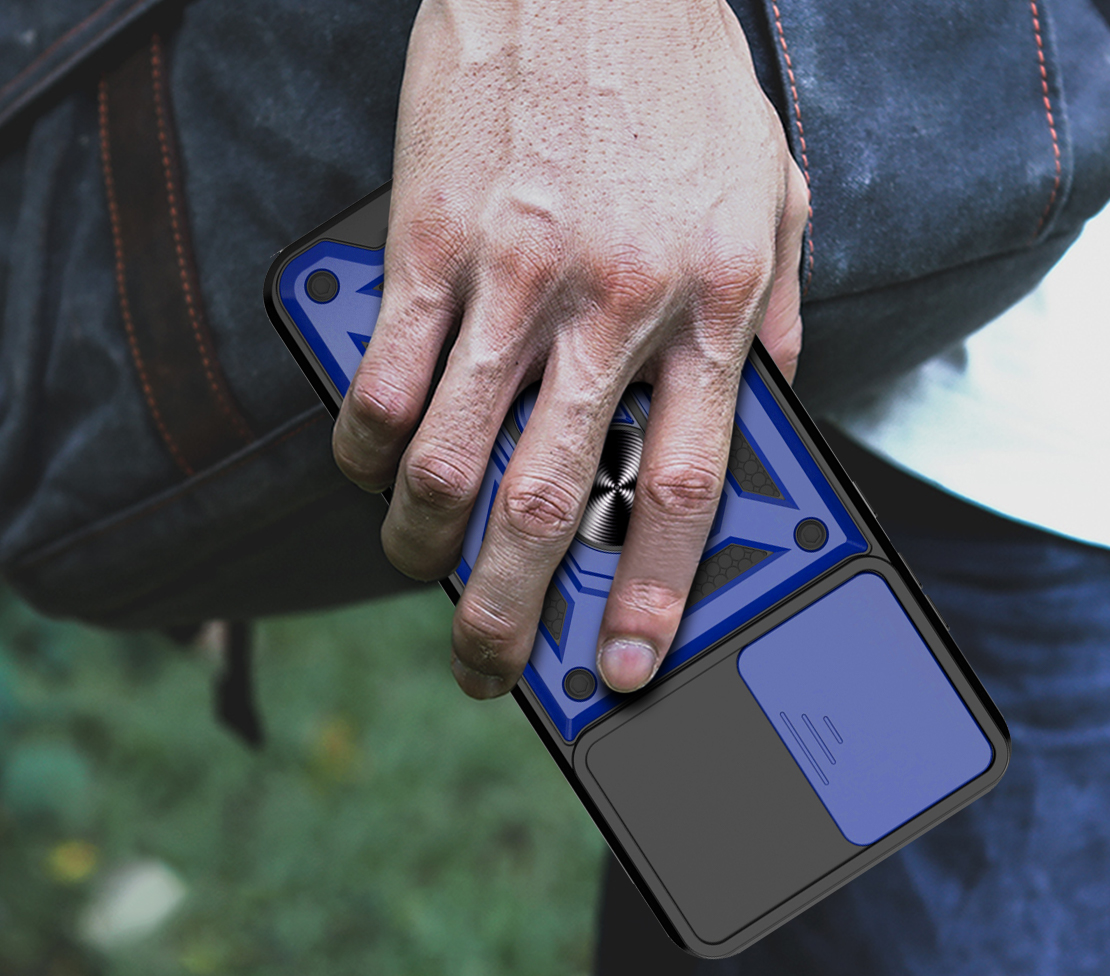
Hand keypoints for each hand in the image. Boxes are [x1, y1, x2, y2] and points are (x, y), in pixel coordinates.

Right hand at [333, 0, 807, 697]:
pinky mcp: (429, 241)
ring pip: (446, 458)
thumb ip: (783, 311)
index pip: (681, 488)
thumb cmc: (680, 85)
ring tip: (420, 567)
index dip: (653, 595)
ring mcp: (513, 276)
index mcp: (713, 305)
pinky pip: (381, 377)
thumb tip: (780, 399)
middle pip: (549, 501)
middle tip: (487, 663)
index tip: (628, 665)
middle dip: (506, 610)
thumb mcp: (774, 195)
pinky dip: (361, 447)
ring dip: (420, 542)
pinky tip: (369, 468)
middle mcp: (613, 305)